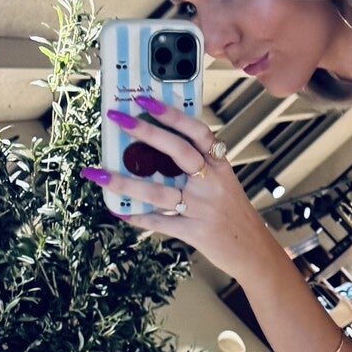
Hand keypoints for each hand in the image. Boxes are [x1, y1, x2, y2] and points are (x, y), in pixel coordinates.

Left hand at [81, 95, 278, 287]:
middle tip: (116, 118)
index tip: (145, 99)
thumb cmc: (233, 214)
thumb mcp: (223, 183)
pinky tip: (118, 209)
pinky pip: (160, 222)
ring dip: (124, 182)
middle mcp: (212, 184)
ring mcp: (203, 209)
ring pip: (159, 191)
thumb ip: (197, 165)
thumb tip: (153, 146)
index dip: (172, 114)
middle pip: (178, 152)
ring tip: (97, 173)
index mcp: (219, 167)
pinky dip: (137, 216)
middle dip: (145, 132)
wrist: (255, 252)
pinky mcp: (195, 232)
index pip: (197, 132)